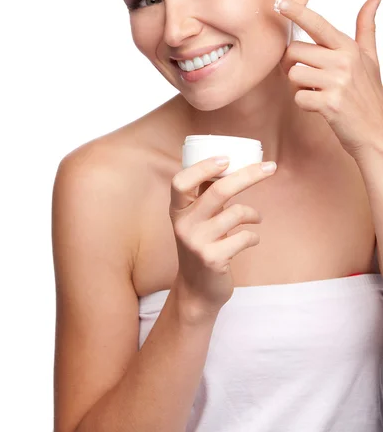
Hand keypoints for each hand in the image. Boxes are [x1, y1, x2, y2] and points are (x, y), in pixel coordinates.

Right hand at [168, 157, 276, 320]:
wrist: (196, 289)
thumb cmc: (202, 244)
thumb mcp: (195, 219)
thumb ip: (205, 194)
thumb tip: (229, 163)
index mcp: (177, 210)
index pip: (181, 181)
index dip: (203, 167)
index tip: (226, 158)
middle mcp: (184, 224)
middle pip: (218, 190)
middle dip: (249, 175)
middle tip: (270, 167)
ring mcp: (197, 243)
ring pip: (236, 213)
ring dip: (253, 213)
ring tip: (257, 218)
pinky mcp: (212, 259)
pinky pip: (244, 238)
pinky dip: (253, 237)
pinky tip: (251, 240)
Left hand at [277, 0, 382, 160]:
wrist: (376, 133)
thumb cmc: (368, 96)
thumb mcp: (370, 59)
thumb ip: (366, 28)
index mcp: (349, 48)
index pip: (317, 23)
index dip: (296, 12)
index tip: (278, 2)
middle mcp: (343, 61)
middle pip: (294, 51)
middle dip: (293, 64)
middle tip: (307, 77)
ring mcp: (337, 83)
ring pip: (293, 73)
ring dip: (299, 86)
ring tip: (317, 92)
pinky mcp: (330, 104)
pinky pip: (298, 97)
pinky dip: (304, 103)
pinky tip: (319, 106)